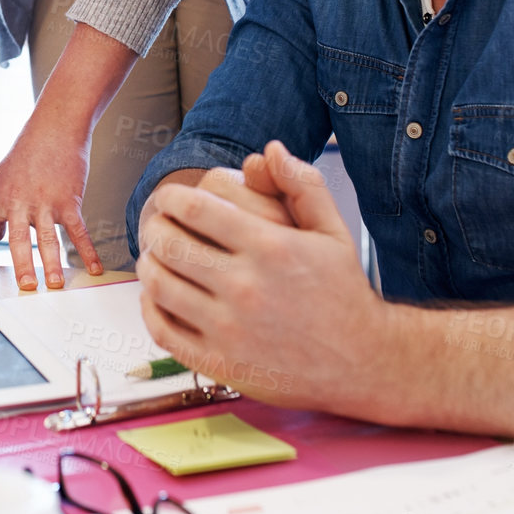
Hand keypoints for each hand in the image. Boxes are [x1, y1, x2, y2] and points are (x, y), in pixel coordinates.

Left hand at [0, 117, 102, 291]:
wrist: (54, 128)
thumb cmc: (27, 153)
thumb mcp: (1, 178)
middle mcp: (17, 201)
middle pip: (16, 238)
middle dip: (22, 264)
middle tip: (26, 286)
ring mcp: (43, 201)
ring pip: (46, 237)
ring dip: (52, 263)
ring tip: (54, 283)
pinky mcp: (68, 200)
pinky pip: (77, 230)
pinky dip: (87, 250)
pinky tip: (93, 267)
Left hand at [135, 140, 387, 412]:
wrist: (363, 364)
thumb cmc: (344, 293)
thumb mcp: (332, 231)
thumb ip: (302, 184)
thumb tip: (270, 149)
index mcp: (270, 248)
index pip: (195, 209)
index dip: (171, 198)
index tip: (169, 198)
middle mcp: (247, 287)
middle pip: (170, 244)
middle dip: (156, 227)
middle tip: (157, 224)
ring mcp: (231, 329)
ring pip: (160, 286)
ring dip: (149, 265)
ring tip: (155, 256)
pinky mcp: (222, 364)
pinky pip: (165, 331)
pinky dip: (150, 308)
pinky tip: (158, 297)